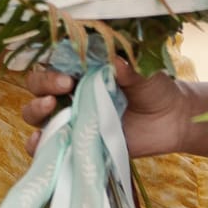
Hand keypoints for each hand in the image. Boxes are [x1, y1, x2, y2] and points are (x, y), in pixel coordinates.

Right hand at [18, 55, 195, 159]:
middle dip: (43, 85)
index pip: (53, 63)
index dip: (53, 68)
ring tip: (50, 108)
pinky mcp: (76, 143)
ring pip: (36, 114)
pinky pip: (48, 146)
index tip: (70, 76)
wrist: (172, 120)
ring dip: (35, 111)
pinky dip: (38, 145)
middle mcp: (71, 92)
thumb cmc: (155, 88)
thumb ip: (130, 68)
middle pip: (37, 86)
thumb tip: (117, 62)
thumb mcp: (144, 74)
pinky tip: (40, 142)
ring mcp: (71, 118)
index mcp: (83, 69)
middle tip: (65, 87)